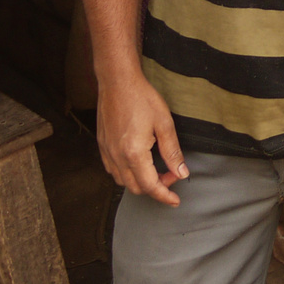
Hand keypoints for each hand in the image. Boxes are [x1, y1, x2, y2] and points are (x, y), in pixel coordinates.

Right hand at [97, 73, 187, 205]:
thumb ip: (172, 151)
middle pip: (135, 187)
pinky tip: (140, 164)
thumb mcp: (164, 124)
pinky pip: (113, 171)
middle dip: (156, 188)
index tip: (175, 200)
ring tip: (159, 169)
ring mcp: (106, 153)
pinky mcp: (102, 147)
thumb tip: (182, 172)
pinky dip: (128, 174)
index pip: (150, 185)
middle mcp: (116, 157)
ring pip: (123, 181)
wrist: (117, 83)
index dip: (164, 196)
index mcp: (133, 153)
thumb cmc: (142, 99)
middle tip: (172, 175)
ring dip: (141, 182)